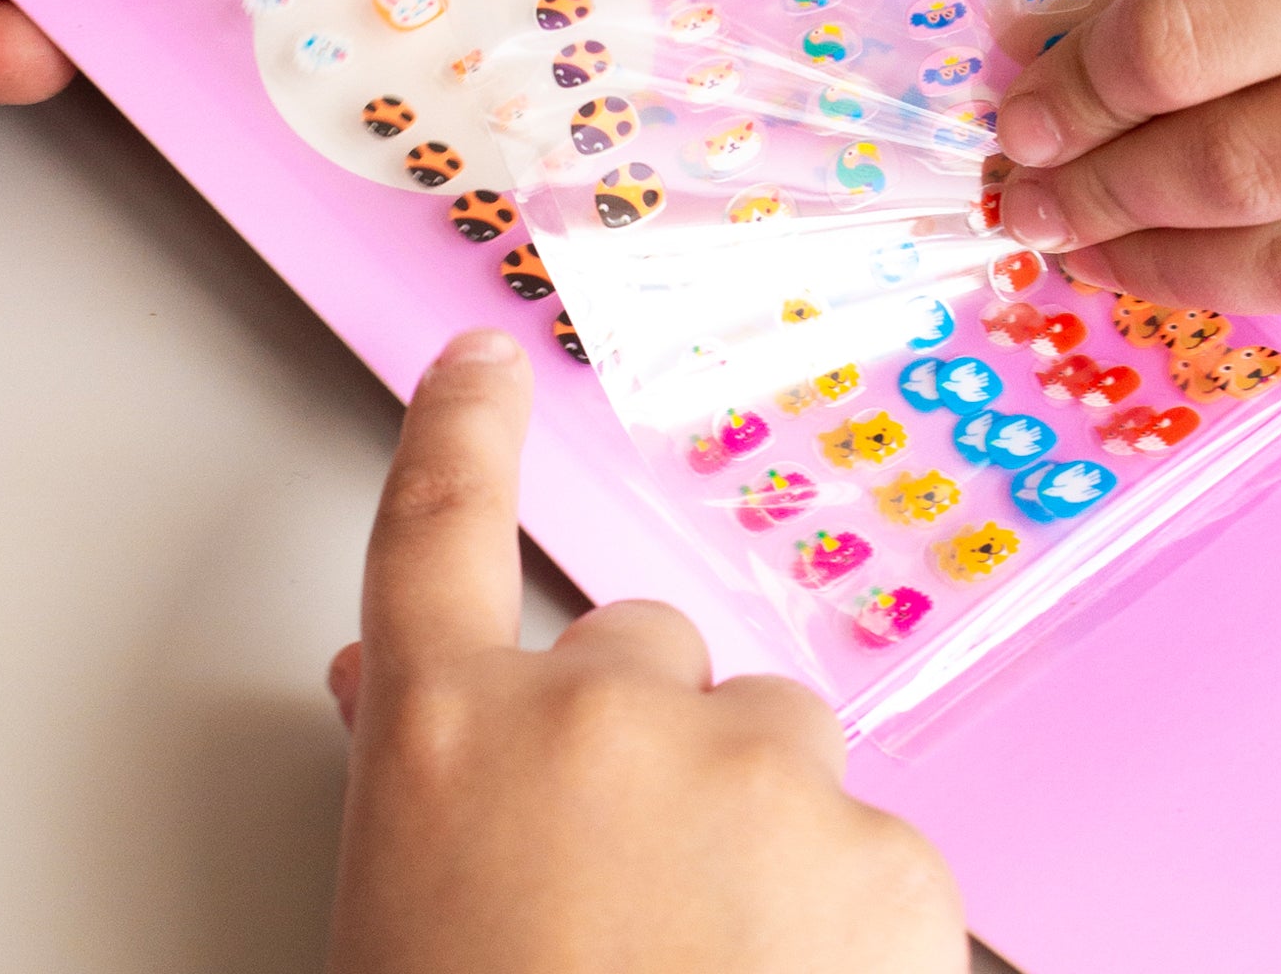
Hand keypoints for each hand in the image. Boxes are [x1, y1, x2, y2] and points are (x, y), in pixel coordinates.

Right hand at [322, 330, 964, 973]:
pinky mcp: (883, 852)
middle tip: (632, 892)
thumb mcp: (409, 907)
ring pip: (772, 740)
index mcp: (448, 740)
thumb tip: (396, 688)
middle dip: (648, 740)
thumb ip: (422, 778)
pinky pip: (868, 844)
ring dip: (756, 823)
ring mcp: (749, 768)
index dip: (460, 433)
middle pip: (647, 652)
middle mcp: (599, 714)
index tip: (484, 363)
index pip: (432, 529)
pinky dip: (847, 916)